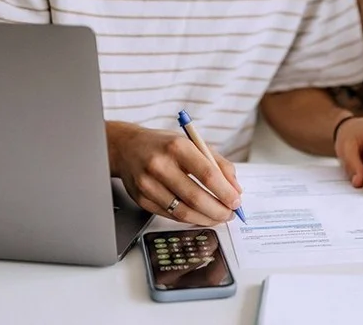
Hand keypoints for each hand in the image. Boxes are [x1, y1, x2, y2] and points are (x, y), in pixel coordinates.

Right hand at [108, 122, 242, 225]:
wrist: (126, 148)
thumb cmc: (165, 145)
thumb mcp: (194, 144)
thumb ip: (219, 164)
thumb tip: (236, 189)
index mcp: (177, 147)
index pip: (207, 174)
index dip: (225, 192)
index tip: (236, 201)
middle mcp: (160, 165)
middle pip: (195, 197)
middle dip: (218, 211)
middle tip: (229, 214)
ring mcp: (148, 184)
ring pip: (183, 212)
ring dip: (205, 219)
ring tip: (218, 217)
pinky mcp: (141, 199)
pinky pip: (170, 215)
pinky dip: (188, 219)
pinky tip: (199, 216)